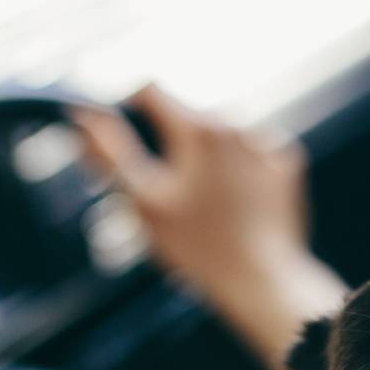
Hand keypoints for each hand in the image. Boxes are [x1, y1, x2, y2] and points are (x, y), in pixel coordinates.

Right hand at [73, 84, 344, 362]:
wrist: (263, 280)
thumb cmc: (197, 247)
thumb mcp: (142, 201)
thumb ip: (109, 153)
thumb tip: (82, 116)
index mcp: (196, 127)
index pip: (149, 90)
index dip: (129, 107)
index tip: (125, 135)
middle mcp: (234, 124)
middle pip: (186, 113)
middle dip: (171, 140)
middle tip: (167, 189)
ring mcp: (266, 143)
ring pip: (221, 131)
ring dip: (207, 152)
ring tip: (204, 200)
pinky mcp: (287, 165)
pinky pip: (253, 151)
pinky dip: (241, 167)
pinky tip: (236, 200)